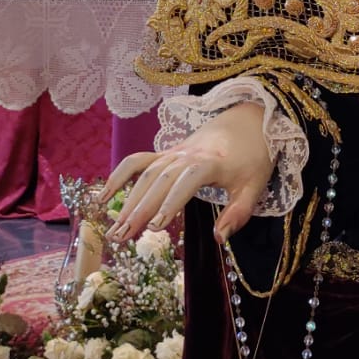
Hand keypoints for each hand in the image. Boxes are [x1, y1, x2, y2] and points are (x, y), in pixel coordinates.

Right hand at [105, 100, 272, 242]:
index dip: (171, 201)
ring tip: (115, 229)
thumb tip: (220, 239)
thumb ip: (238, 213)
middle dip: (140, 209)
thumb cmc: (254, 156)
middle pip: (159, 180)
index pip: (187, 181)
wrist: (248, 119)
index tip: (157, 226)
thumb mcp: (255, 186)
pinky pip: (139, 161)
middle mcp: (188, 155)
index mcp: (211, 163)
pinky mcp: (167, 153)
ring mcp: (174, 152)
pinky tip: (103, 197)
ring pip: (145, 175)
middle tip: (123, 237)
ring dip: (128, 201)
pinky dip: (120, 176)